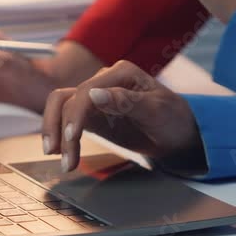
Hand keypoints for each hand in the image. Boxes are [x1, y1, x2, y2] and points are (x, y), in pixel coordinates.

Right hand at [42, 60, 205, 173]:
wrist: (179, 135)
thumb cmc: (173, 118)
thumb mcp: (156, 110)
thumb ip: (126, 101)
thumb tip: (95, 94)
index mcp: (120, 73)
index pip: (86, 90)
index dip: (75, 114)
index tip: (71, 138)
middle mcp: (103, 82)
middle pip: (66, 98)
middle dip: (58, 126)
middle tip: (59, 153)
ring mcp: (95, 98)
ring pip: (62, 110)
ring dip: (56, 133)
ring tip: (64, 162)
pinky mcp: (92, 115)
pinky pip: (69, 123)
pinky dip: (64, 139)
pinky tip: (64, 155)